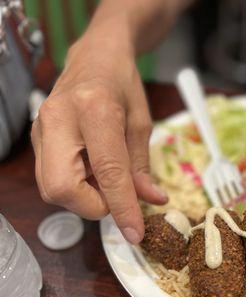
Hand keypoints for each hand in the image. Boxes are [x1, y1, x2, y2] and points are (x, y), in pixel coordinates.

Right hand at [31, 34, 167, 243]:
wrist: (94, 57)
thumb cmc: (122, 85)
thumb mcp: (142, 124)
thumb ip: (142, 166)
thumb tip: (151, 202)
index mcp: (94, 109)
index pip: (108, 172)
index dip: (122, 208)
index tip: (135, 233)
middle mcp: (59, 119)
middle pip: (61, 189)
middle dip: (91, 205)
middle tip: (115, 195)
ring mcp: (40, 128)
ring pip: (51, 188)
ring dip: (84, 195)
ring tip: (104, 174)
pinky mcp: (35, 138)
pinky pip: (50, 178)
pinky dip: (75, 185)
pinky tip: (90, 167)